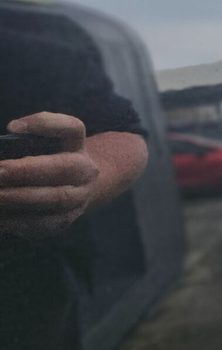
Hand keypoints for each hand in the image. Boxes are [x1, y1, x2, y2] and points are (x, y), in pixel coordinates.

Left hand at [0, 112, 99, 237]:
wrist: (78, 187)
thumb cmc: (49, 159)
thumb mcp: (44, 142)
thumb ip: (25, 140)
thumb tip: (8, 138)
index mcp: (77, 144)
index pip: (72, 128)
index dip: (45, 125)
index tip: (12, 128)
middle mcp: (85, 170)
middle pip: (64, 168)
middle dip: (27, 171)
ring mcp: (80, 197)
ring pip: (57, 199)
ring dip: (23, 198)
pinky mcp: (69, 219)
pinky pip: (48, 224)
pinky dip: (22, 223)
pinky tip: (3, 220)